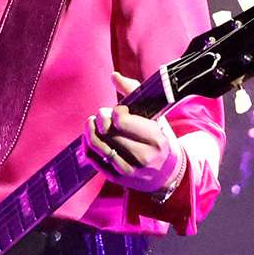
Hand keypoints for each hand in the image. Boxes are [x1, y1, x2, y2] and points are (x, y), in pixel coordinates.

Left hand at [83, 71, 183, 194]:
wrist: (166, 173)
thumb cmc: (157, 138)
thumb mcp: (155, 116)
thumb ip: (134, 92)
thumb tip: (114, 76)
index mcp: (155, 139)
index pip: (122, 121)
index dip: (115, 112)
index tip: (119, 110)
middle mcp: (143, 157)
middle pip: (108, 132)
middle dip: (100, 119)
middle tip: (101, 115)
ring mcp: (129, 170)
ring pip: (97, 145)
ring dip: (90, 130)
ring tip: (92, 123)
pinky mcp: (117, 179)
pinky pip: (93, 159)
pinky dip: (87, 144)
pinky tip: (90, 137)